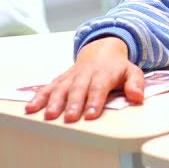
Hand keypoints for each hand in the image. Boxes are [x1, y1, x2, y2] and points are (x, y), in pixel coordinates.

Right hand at [24, 36, 143, 121]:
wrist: (101, 48)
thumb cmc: (117, 67)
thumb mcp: (132, 71)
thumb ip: (136, 83)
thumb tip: (138, 97)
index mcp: (104, 73)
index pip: (99, 88)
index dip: (94, 101)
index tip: (91, 115)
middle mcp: (85, 74)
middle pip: (78, 89)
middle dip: (73, 104)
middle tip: (69, 119)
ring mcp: (71, 76)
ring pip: (61, 88)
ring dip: (53, 102)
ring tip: (48, 116)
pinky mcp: (60, 79)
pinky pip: (48, 87)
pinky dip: (38, 97)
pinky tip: (30, 109)